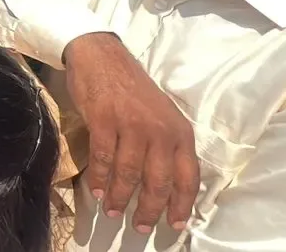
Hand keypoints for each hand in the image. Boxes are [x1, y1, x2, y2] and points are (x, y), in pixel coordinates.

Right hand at [63, 32, 198, 233]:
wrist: (102, 56)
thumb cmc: (132, 89)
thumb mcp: (162, 116)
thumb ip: (167, 147)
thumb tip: (165, 186)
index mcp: (179, 131)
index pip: (188, 176)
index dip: (182, 205)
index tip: (176, 225)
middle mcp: (160, 131)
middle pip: (158, 182)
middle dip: (150, 210)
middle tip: (141, 228)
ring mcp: (132, 125)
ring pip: (129, 174)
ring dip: (120, 197)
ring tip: (114, 212)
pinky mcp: (104, 120)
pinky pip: (103, 159)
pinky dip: (100, 179)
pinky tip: (97, 190)